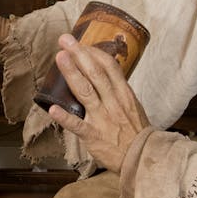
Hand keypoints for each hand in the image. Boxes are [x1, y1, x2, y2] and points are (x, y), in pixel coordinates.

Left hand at [44, 34, 150, 173]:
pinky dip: (65, 118)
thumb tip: (105, 72)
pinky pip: (78, 125)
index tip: (80, 43)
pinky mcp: (94, 136)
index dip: (93, 52)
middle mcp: (113, 102)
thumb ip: (118, 90)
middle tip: (65, 39)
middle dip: (79, 54)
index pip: (109, 66)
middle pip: (95, 73)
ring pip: (85, 91)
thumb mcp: (132, 106)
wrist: (144, 158)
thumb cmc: (136, 132)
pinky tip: (52, 110)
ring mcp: (103, 119)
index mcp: (123, 94)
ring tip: (60, 57)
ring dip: (71, 73)